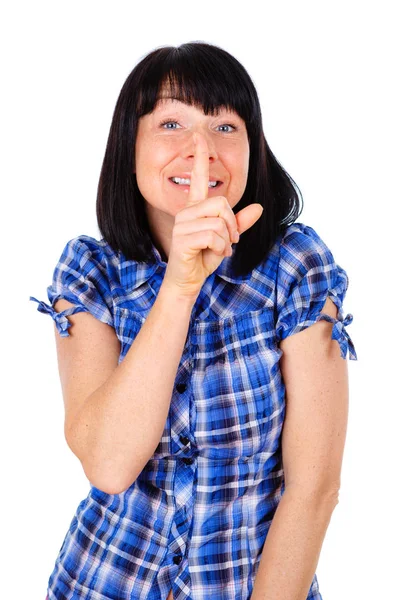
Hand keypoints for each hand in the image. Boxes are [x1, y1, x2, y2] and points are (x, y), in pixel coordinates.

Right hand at [163, 132, 263, 300]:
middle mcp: (187, 212)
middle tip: (230, 241)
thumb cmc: (202, 258)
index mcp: (195, 208)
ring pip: (220, 221)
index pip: (197, 177)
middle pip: (222, 203)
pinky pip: (214, 235)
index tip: (199, 136)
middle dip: (233, 224)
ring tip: (221, 250)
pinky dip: (221, 248)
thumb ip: (240, 223)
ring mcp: (182, 225)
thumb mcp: (226, 239)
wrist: (187, 281)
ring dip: (227, 240)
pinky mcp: (182, 239)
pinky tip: (214, 255)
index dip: (200, 157)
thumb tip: (259, 207)